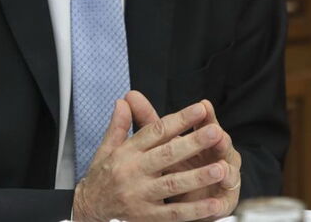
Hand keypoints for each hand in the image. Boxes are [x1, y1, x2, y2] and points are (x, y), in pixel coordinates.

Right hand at [72, 94, 230, 221]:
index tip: (199, 109)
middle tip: (215, 132)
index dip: (179, 120)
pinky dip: (194, 210)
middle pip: (167, 155)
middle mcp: (133, 172)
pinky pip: (174, 213)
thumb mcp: (106, 147)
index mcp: (127, 152)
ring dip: (198, 176)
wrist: (88, 207)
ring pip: (173, 184)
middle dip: (193, 143)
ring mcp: (140, 195)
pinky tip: (214, 203)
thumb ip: (119, 125)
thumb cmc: (102, 175)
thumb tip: (124, 101)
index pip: (155, 132)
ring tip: (221, 168)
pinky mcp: (146, 216)